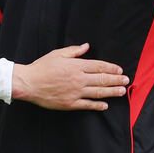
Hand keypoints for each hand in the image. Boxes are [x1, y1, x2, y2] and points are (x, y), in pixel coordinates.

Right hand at [11, 43, 128, 110]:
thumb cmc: (41, 67)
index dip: (111, 68)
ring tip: (121, 91)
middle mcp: (79, 79)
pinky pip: (87, 104)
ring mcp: (75, 92)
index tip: (119, 70)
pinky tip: (105, 105)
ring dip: (111, 92)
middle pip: (102, 79)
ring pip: (98, 92)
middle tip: (126, 80)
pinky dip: (97, 105)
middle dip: (116, 80)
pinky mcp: (70, 103)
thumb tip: (86, 46)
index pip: (99, 66)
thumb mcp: (57, 54)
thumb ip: (74, 51)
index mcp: (76, 66)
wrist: (28, 83)